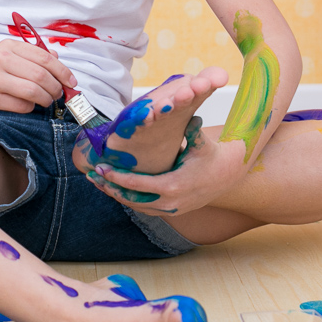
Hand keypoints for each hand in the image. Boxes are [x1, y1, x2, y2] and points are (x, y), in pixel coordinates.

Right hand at [0, 39, 76, 112]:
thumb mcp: (7, 52)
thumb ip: (32, 55)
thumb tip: (58, 58)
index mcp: (10, 46)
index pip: (45, 58)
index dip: (63, 71)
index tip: (71, 82)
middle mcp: (2, 59)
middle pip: (41, 76)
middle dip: (55, 88)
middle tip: (58, 94)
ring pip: (32, 92)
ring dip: (45, 99)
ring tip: (46, 100)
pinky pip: (20, 106)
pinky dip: (30, 108)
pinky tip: (29, 104)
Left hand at [85, 127, 245, 215]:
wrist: (228, 175)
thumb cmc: (210, 154)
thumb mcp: (200, 141)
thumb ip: (189, 129)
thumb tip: (180, 109)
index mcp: (174, 185)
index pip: (138, 185)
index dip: (117, 179)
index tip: (101, 169)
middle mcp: (171, 202)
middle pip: (132, 200)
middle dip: (110, 188)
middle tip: (93, 175)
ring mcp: (171, 210)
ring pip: (137, 207)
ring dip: (117, 195)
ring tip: (99, 182)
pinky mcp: (172, 211)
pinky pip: (145, 209)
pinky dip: (129, 199)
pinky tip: (116, 188)